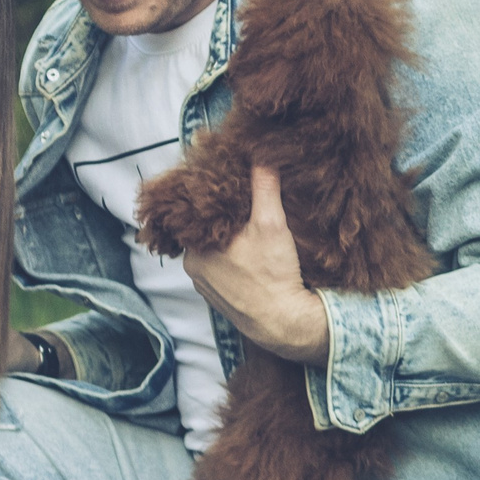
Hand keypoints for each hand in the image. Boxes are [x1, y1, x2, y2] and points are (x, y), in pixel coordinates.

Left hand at [179, 165, 330, 363]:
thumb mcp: (271, 223)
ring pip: (215, 252)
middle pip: (207, 232)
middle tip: (247, 205)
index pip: (199, 214)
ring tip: (252, 230)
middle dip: (225, 219)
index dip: (215, 198)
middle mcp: (193, 269)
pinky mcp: (221, 299)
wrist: (285, 323)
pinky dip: (235, 261)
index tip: (232, 187)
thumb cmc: (274, 275)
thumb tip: (261, 156)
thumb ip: (264, 187)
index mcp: (195, 248)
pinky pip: (224, 271)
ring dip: (230, 241)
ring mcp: (206, 287)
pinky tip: (254, 256)